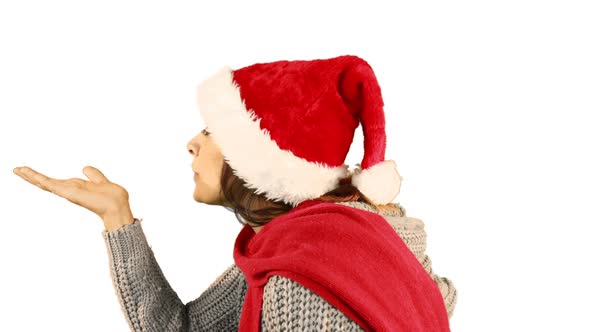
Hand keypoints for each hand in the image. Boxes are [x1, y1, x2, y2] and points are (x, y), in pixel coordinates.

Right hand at [13, 165, 130, 219]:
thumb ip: (94, 175)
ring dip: (30, 176)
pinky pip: (49, 184)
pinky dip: (37, 178)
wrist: (117, 205)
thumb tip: (85, 168)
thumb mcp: (101, 181)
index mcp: (77, 187)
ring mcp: (67, 192)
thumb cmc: (113, 197)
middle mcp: (70, 190)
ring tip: (17, 170)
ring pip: (44, 182)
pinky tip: (27, 173)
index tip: (31, 172)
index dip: (45, 177)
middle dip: (32, 176)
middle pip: (47, 182)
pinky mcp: (66, 192)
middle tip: (17, 169)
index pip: (57, 181)